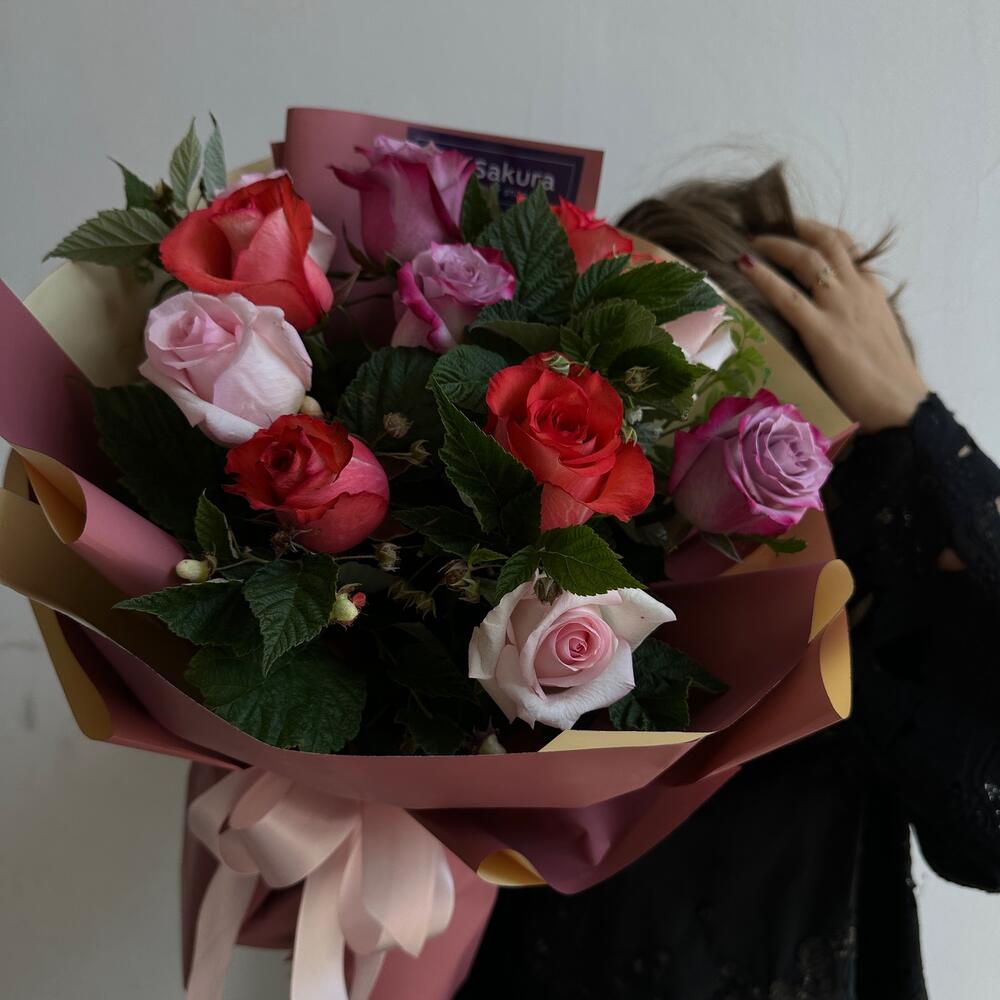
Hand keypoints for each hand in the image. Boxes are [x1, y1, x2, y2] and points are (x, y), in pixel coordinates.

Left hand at [737, 220, 929, 431]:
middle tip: (770, 225)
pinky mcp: (822, 331)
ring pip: (807, 259)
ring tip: (752, 241)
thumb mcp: (878, 335)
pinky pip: (787, 297)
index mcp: (872, 291)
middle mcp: (856, 290)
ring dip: (777, 244)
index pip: (848, 250)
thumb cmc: (888, 380)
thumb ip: (858, 318)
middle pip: (827, 242)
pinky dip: (763, 278)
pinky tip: (744, 267)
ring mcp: (839, 308)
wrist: (900, 405)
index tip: (800, 231)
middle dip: (797, 228)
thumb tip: (834, 321)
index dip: (821, 237)